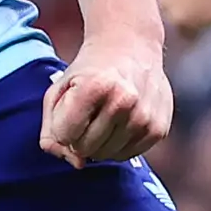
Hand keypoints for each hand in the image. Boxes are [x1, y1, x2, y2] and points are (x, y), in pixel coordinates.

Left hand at [41, 32, 171, 166]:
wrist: (131, 46)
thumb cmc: (89, 71)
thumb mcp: (59, 90)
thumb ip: (51, 130)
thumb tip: (77, 163)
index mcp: (94, 87)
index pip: (64, 136)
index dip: (62, 127)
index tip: (71, 110)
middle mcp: (123, 101)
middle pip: (85, 149)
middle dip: (79, 137)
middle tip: (89, 113)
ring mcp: (144, 116)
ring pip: (106, 155)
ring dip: (99, 142)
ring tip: (105, 115)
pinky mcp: (159, 128)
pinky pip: (127, 155)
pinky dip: (119, 144)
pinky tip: (121, 121)